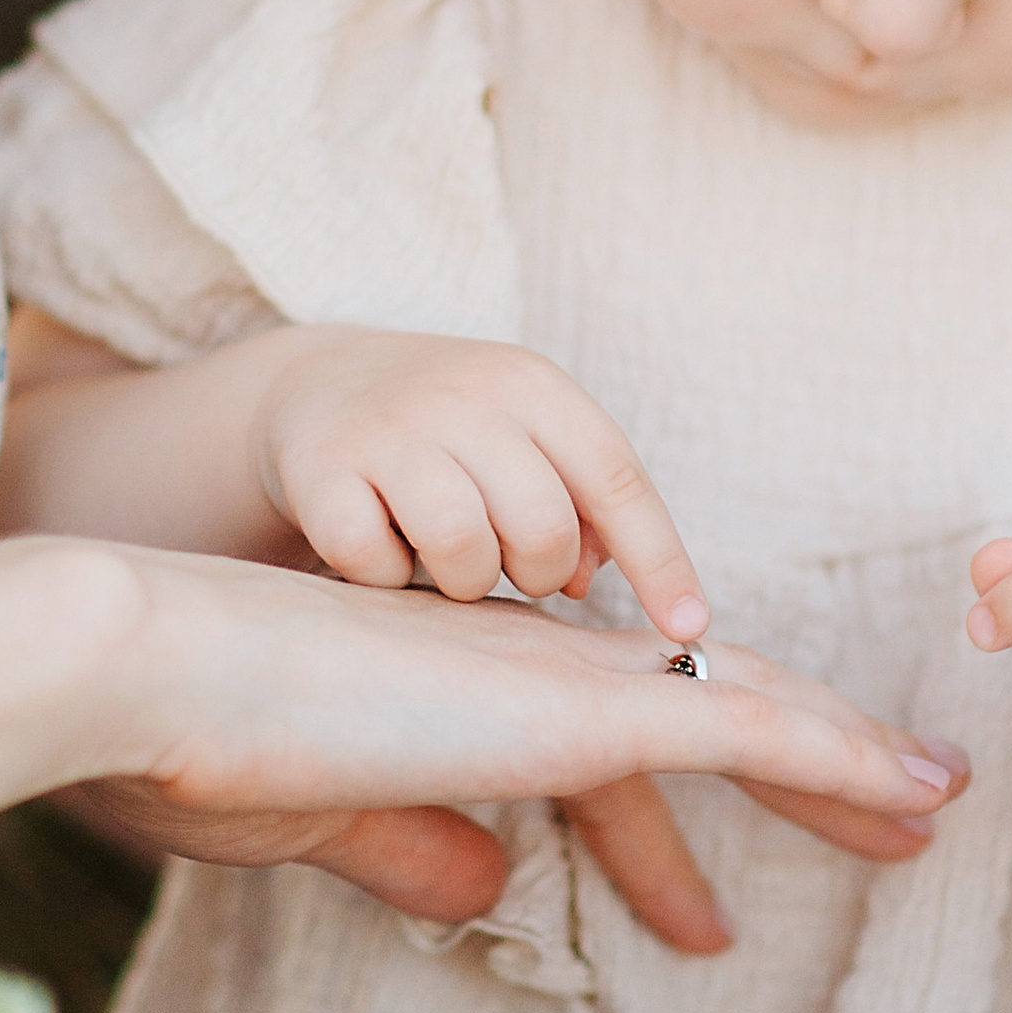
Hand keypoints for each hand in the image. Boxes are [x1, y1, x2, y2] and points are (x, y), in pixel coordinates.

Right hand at [77, 548, 967, 950]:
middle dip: (809, 765)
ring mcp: (563, 678)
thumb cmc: (198, 739)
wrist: (147, 663)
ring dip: (849, 758)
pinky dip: (834, 753)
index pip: (605, 760)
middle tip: (905, 810)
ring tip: (937, 802)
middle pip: (708, 711)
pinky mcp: (574, 706)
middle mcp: (536, 665)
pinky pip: (742, 725)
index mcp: (471, 691)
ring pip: (748, 708)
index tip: (713, 904)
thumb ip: (409, 849)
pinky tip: (905, 785)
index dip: (669, 830)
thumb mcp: (322, 819)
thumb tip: (485, 892)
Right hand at [251, 329, 709, 646]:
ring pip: (463, 551)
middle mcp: (465, 397)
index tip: (690, 630)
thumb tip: (591, 586)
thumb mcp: (528, 441)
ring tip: (449, 559)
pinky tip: (385, 554)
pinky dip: (388, 581)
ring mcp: (389, 430)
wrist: (322, 382)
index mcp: (533, 386)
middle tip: (510, 566)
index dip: (661, 561)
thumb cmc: (456, 434)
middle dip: (540, 574)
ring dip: (466, 582)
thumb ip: (581, 506)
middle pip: (544, 527)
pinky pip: (377, 564)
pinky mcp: (321, 469)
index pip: (616, 478)